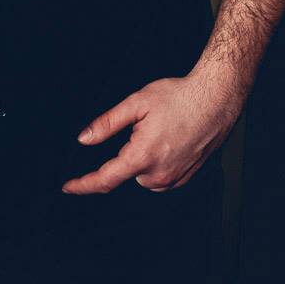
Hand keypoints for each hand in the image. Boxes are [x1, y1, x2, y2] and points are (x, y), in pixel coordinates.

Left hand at [61, 73, 240, 194]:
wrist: (216, 99)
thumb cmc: (179, 97)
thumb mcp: (136, 103)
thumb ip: (107, 124)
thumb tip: (85, 139)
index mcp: (143, 155)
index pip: (106, 178)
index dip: (84, 184)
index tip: (69, 186)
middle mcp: (159, 173)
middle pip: (127, 171)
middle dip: (128, 151)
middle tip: (144, 125)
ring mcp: (175, 178)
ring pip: (143, 175)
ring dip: (144, 157)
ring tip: (162, 130)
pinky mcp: (186, 177)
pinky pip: (161, 176)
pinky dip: (158, 162)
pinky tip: (171, 139)